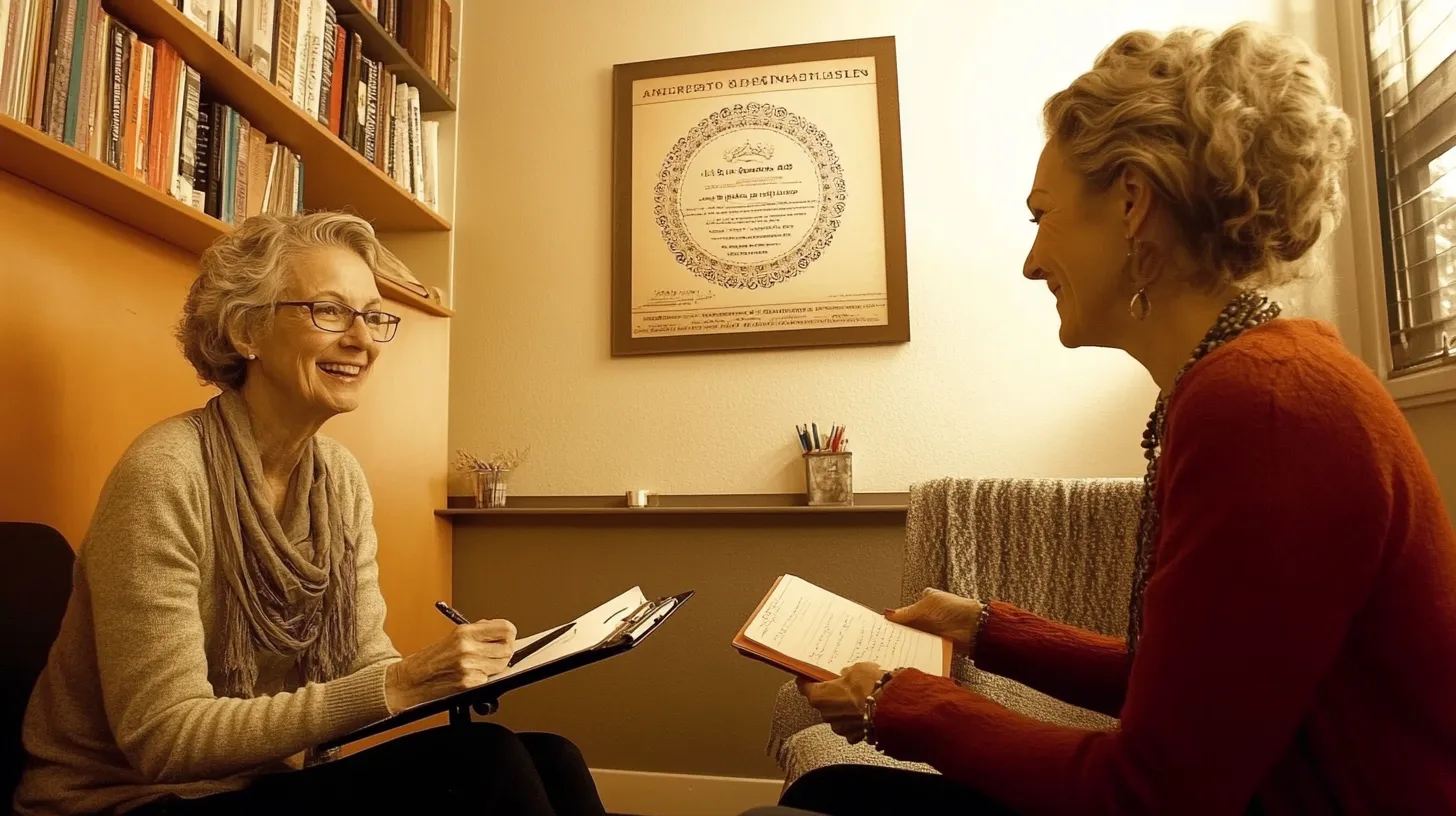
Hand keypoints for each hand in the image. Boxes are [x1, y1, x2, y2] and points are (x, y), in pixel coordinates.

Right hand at [385, 619, 516, 712]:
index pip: (505, 628)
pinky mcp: (469, 684)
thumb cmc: (429, 660)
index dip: (509, 633)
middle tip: (495, 653)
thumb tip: (500, 631)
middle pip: (507, 648)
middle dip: (505, 652)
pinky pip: (490, 680)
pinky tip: (473, 676)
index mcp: (465, 632)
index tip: (508, 637)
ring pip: (502, 666)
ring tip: (481, 665)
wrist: (410, 680)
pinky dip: (485, 679)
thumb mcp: (453, 637)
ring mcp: (469, 667)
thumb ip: (478, 632)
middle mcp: (468, 648)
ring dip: (496, 666)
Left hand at [796, 662, 884, 743]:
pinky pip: (851, 725)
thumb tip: (845, 675)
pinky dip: (856, 719)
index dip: (807, 680)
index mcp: (819, 696)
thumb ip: (846, 673)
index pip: (805, 687)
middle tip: (843, 684)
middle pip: (822, 702)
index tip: (809, 675)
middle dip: (831, 694)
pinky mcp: (854, 737)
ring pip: (837, 715)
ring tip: (860, 697)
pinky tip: (867, 710)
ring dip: (844, 707)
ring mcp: (840, 728)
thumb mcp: (857, 669)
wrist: (893, 708)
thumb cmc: (871, 687)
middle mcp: (826, 715)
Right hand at [885, 588, 982, 648]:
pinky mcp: (935, 642)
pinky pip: (922, 646)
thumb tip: (889, 614)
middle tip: (886, 638)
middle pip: (907, 625)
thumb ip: (907, 612)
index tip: (884, 625)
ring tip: (894, 646)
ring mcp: (931, 630)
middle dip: (898, 631)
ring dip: (906, 641)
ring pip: (913, 637)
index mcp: (924, 602)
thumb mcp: (928, 604)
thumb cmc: (955, 608)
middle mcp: (926, 617)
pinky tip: (908, 651)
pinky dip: (916, 648)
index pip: (904, 611)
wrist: (974, 626)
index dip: (894, 617)